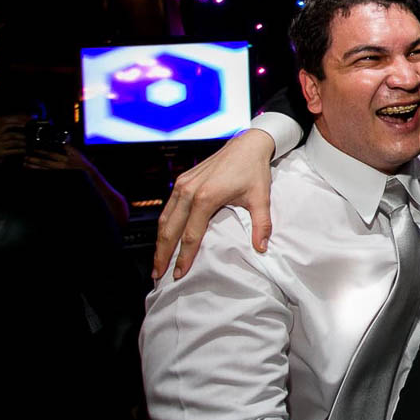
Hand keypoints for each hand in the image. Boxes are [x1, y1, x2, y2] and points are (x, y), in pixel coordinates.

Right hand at [0, 119, 25, 161]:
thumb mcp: (0, 141)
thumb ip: (7, 135)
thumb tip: (20, 130)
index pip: (5, 126)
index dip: (15, 124)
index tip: (24, 125)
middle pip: (11, 135)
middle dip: (21, 136)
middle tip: (28, 137)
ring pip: (13, 142)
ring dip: (22, 143)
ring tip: (27, 144)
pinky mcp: (0, 153)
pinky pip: (13, 150)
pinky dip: (20, 150)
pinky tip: (24, 151)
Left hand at [23, 144, 85, 170]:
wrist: (87, 172)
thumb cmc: (80, 161)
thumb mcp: (76, 152)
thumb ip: (67, 146)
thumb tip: (60, 139)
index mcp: (66, 158)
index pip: (52, 154)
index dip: (42, 152)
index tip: (34, 149)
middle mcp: (61, 165)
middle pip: (46, 162)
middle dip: (35, 159)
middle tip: (25, 157)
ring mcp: (59, 170)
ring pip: (44, 168)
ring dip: (34, 166)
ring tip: (25, 164)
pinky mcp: (58, 174)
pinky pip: (46, 172)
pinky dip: (38, 170)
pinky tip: (31, 168)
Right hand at [153, 128, 274, 279]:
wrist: (247, 145)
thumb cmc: (253, 170)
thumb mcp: (260, 198)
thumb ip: (261, 225)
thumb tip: (261, 248)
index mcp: (206, 197)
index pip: (191, 235)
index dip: (184, 257)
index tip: (179, 274)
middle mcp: (189, 191)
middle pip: (171, 230)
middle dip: (163, 254)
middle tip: (158, 275)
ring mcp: (183, 184)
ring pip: (165, 219)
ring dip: (159, 241)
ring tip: (157, 261)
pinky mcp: (182, 180)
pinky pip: (168, 208)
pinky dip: (163, 225)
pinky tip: (163, 238)